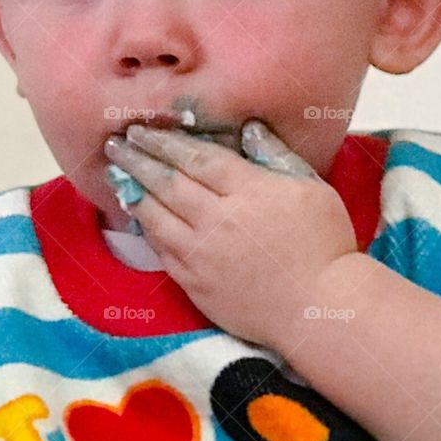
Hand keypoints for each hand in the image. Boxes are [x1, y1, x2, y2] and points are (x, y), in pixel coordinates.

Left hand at [103, 120, 357, 348]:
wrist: (318, 311)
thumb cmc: (324, 246)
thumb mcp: (313, 189)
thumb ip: (276, 156)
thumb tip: (248, 129)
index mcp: (248, 191)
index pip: (196, 157)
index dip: (165, 140)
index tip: (142, 129)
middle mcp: (218, 220)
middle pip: (168, 182)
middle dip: (138, 159)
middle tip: (116, 144)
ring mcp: (202, 254)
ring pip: (157, 216)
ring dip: (133, 191)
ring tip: (116, 173)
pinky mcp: (195, 284)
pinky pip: (161, 250)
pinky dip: (146, 228)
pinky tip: (137, 215)